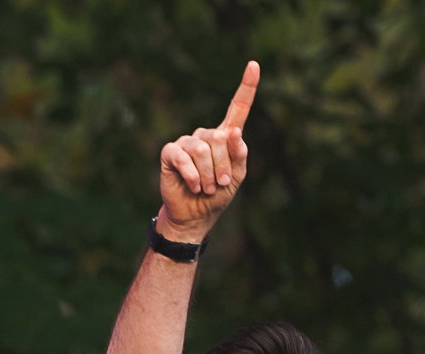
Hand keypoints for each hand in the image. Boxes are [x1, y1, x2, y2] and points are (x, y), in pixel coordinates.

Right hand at [156, 60, 259, 241]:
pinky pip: (183, 157)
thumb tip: (233, 133)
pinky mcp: (170, 152)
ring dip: (208, 174)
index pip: (238, 108)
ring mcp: (186, 142)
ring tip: (206, 188)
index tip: (254, 65)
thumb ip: (238, 155)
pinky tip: (193, 186)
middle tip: (219, 184)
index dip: (247, 87)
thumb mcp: (236, 177)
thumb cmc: (216, 195)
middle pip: (219, 138)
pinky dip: (192, 175)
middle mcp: (205, 135)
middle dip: (222, 166)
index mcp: (225, 138)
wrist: (194, 216)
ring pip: (202, 149)